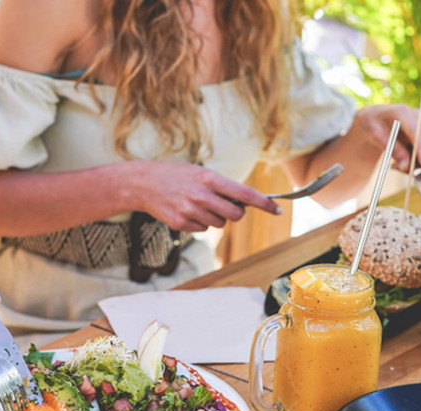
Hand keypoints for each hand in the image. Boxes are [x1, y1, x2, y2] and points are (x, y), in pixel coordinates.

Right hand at [126, 160, 281, 232]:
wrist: (143, 183)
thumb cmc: (175, 175)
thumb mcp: (200, 172)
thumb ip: (221, 186)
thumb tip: (243, 202)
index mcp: (210, 179)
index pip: (245, 194)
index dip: (264, 204)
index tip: (278, 210)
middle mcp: (202, 196)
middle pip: (235, 215)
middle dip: (235, 213)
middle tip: (226, 205)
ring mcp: (191, 211)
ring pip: (219, 224)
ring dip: (216, 217)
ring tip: (199, 204)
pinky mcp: (181, 224)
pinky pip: (203, 229)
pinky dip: (200, 223)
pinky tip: (187, 211)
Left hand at [351, 103, 420, 171]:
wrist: (375, 117)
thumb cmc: (372, 125)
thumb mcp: (375, 136)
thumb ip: (393, 150)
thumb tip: (407, 166)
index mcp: (403, 113)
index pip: (419, 132)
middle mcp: (420, 116)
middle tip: (415, 173)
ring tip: (403, 167)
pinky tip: (407, 162)